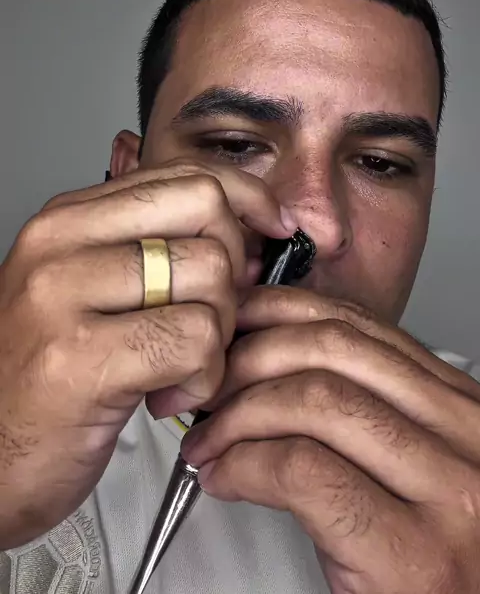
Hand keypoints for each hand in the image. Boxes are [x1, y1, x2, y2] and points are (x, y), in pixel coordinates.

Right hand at [0, 159, 294, 547]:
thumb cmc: (49, 374)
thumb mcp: (93, 288)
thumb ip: (157, 245)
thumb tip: (248, 226)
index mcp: (68, 218)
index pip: (184, 174)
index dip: (245, 197)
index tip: (270, 227)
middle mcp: (60, 244)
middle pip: (205, 211)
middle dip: (233, 268)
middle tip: (208, 317)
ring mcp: (62, 297)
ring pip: (210, 276)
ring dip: (218, 334)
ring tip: (180, 365)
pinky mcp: (79, 359)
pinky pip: (195, 340)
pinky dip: (203, 377)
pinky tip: (169, 395)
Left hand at [181, 287, 479, 593]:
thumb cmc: (429, 559)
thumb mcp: (413, 461)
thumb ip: (368, 407)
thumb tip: (277, 356)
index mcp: (461, 407)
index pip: (360, 324)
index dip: (280, 313)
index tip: (235, 326)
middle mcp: (467, 436)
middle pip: (332, 350)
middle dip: (249, 359)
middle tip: (209, 388)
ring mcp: (448, 492)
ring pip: (315, 401)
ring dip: (238, 415)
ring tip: (208, 441)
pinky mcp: (413, 553)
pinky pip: (302, 471)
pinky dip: (245, 465)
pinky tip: (227, 478)